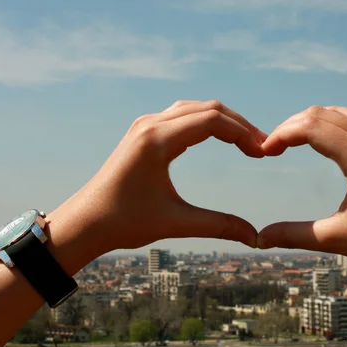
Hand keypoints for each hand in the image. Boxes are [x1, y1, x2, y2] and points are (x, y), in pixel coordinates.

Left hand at [48, 100, 265, 256]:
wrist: (84, 222)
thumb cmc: (123, 222)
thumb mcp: (175, 222)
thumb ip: (218, 225)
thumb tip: (254, 237)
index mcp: (156, 140)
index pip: (211, 121)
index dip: (242, 133)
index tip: (262, 153)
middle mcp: (150, 125)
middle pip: (207, 109)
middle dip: (238, 125)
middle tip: (261, 147)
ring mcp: (145, 125)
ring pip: (194, 109)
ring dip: (223, 121)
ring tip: (246, 142)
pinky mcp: (143, 132)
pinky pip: (181, 115)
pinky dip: (206, 122)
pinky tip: (219, 137)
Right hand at [257, 106, 346, 282]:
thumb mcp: (337, 238)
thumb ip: (295, 234)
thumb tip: (261, 237)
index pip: (311, 128)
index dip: (281, 135)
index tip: (264, 152)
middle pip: (323, 114)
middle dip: (292, 126)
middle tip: (272, 147)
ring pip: (341, 113)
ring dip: (313, 120)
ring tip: (292, 139)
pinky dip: (334, 122)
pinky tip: (324, 138)